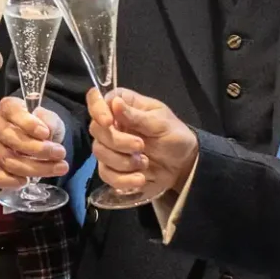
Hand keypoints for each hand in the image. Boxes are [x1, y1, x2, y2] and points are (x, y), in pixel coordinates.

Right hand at [0, 97, 69, 188]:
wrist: (47, 142)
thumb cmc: (45, 126)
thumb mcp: (52, 119)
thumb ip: (49, 121)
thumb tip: (46, 131)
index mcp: (8, 108)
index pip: (11, 111)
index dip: (27, 123)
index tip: (46, 133)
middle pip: (9, 138)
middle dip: (36, 149)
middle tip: (60, 153)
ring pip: (7, 160)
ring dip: (35, 167)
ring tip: (59, 167)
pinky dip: (13, 181)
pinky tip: (28, 181)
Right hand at [87, 87, 197, 202]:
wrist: (183, 166)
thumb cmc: (174, 136)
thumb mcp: (161, 123)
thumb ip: (137, 116)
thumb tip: (115, 103)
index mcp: (122, 105)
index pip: (97, 99)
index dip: (97, 109)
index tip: (109, 122)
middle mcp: (112, 124)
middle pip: (96, 129)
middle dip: (117, 142)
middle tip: (140, 146)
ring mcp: (110, 147)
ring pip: (99, 153)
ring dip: (123, 161)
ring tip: (145, 162)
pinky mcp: (112, 168)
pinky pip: (106, 174)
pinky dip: (122, 179)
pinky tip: (140, 178)